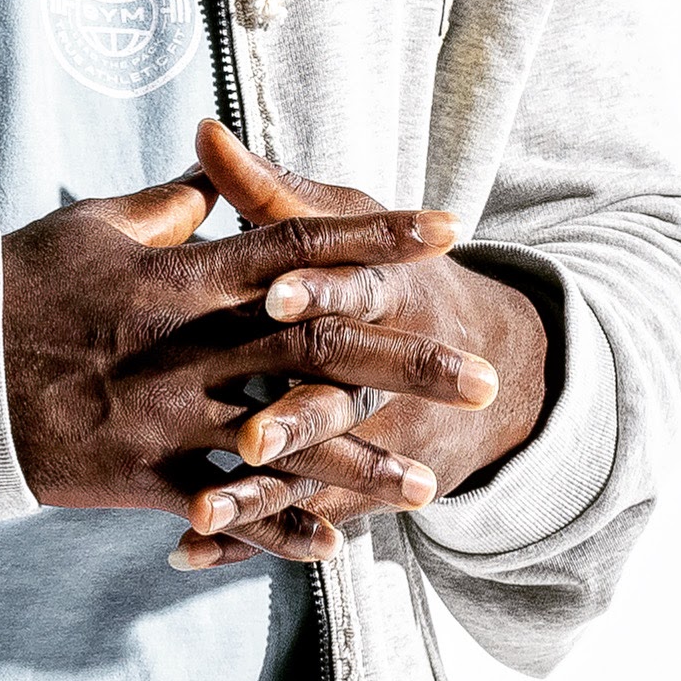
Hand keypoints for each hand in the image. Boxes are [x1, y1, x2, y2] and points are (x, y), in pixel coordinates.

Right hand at [0, 165, 469, 529]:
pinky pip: (218, 506)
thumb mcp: (90, 229)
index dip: (374, 235)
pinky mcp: (135, 476)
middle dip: (406, 360)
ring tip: (432, 483)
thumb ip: (168, 213)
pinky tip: (332, 547)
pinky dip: (273, 528)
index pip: (298, 244)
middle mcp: (186, 346)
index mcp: (181, 276)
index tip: (443, 227)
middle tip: (482, 376)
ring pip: (284, 440)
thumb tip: (218, 181)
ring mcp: (164, 416)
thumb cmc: (14, 285)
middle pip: (318, 345)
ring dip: (362, 466)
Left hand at [169, 122, 547, 571]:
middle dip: (298, 417)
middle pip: (341, 395)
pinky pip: (301, 517)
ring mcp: (373, 436)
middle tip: (249, 436)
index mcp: (387, 294)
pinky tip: (187, 551)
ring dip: (263, 496)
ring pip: (318, 471)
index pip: (357, 290)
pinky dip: (249, 537)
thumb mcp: (345, 225)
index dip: (319, 291)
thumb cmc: (385, 278)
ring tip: (202, 511)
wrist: (492, 365)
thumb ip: (272, 193)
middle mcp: (383, 371)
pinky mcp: (355, 487)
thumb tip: (204, 129)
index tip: (276, 294)